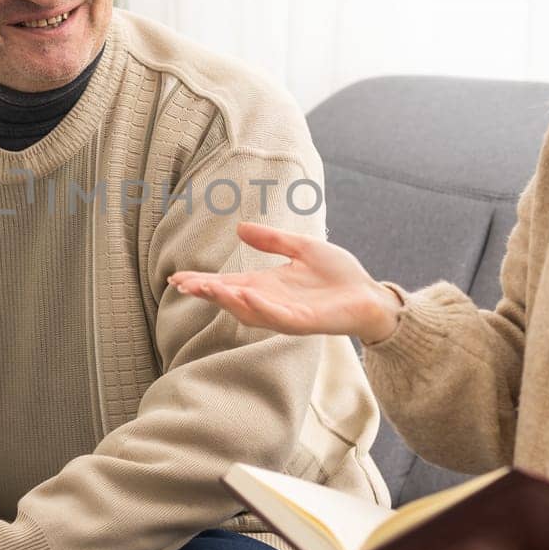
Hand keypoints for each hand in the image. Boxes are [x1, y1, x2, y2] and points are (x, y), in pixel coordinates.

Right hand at [168, 221, 402, 344]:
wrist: (370, 295)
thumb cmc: (340, 275)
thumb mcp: (302, 248)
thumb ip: (272, 240)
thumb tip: (240, 228)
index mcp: (268, 285)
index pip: (228, 285)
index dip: (204, 282)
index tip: (177, 278)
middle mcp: (271, 302)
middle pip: (230, 299)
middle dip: (207, 292)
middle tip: (182, 284)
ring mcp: (286, 313)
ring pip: (248, 311)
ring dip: (226, 300)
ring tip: (206, 287)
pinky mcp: (305, 321)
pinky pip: (277, 317)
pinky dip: (260, 306)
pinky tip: (245, 294)